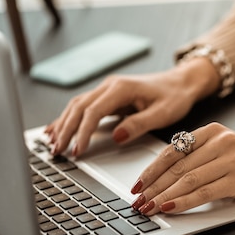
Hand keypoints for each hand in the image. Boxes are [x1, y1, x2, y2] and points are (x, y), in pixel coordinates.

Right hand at [46, 58, 219, 155]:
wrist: (181, 82)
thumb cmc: (174, 96)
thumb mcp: (163, 113)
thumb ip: (139, 125)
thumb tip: (116, 137)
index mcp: (121, 88)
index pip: (93, 112)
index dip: (83, 132)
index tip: (77, 151)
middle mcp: (109, 86)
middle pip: (78, 108)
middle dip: (65, 130)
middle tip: (57, 151)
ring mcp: (106, 89)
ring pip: (76, 106)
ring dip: (63, 125)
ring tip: (53, 144)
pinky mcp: (107, 96)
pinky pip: (82, 106)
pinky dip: (69, 118)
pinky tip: (57, 129)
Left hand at [129, 123, 234, 214]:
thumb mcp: (226, 151)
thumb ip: (200, 159)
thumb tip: (165, 181)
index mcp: (212, 131)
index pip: (172, 151)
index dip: (151, 170)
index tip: (137, 184)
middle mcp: (220, 140)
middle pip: (176, 167)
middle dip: (152, 187)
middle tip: (137, 202)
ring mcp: (230, 158)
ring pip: (187, 179)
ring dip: (163, 197)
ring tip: (148, 209)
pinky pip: (204, 191)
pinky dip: (183, 201)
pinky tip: (170, 209)